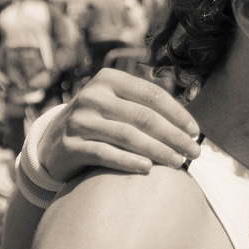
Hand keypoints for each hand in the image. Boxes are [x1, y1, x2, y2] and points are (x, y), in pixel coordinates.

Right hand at [37, 68, 201, 181]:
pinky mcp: (70, 145)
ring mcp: (79, 120)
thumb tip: (190, 126)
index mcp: (109, 80)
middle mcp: (92, 96)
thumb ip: (144, 107)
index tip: (196, 133)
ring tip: (178, 163)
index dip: (178, 114)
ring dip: (158, 151)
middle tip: (194, 153)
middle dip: (174, 136)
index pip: (152, 94)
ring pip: (127, 135)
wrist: (52, 143)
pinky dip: (129, 161)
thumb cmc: (98, 124)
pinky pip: (105, 153)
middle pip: (143, 117)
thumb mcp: (115, 105)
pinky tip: (148, 168)